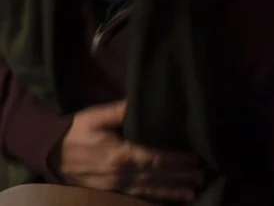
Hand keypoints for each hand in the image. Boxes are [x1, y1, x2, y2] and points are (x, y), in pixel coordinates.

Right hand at [52, 100, 201, 202]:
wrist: (48, 151)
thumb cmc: (75, 131)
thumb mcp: (96, 116)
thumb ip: (121, 110)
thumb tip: (142, 101)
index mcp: (120, 154)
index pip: (155, 158)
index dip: (176, 160)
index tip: (195, 158)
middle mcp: (119, 174)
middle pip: (156, 176)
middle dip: (180, 177)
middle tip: (202, 176)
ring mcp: (113, 185)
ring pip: (147, 190)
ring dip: (170, 192)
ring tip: (191, 194)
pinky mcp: (107, 191)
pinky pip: (132, 197)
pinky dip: (150, 199)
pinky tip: (163, 202)